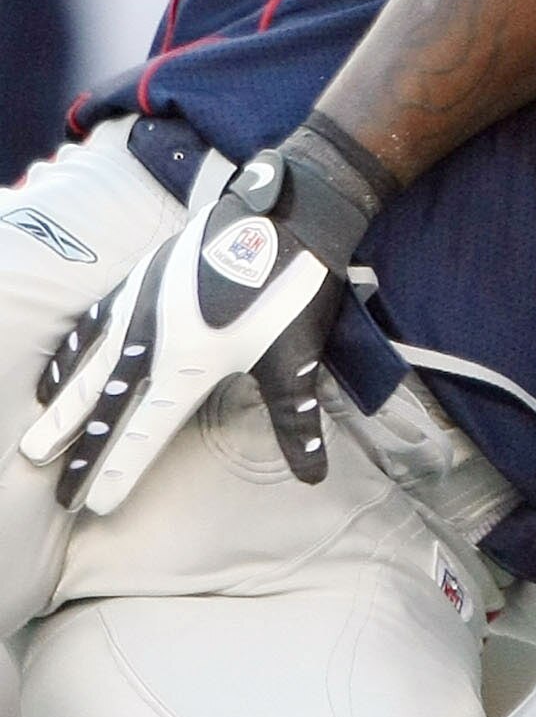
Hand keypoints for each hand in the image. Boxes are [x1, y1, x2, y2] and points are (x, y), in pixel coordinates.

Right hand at [20, 123, 391, 511]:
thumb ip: (293, 422)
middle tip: (54, 488)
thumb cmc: (294, 289)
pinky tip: (59, 370)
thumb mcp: (295, 361)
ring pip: (91, 367)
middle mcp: (155, 340)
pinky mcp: (142, 279)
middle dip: (80, 449)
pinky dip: (73, 350)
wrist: (287, 213)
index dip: (120, 469)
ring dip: (65, 406)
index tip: (94, 503)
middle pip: (106, 406)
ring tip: (40, 439)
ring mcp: (142, 307)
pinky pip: (96, 321)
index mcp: (189, 366)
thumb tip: (312, 477)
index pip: (146, 431)